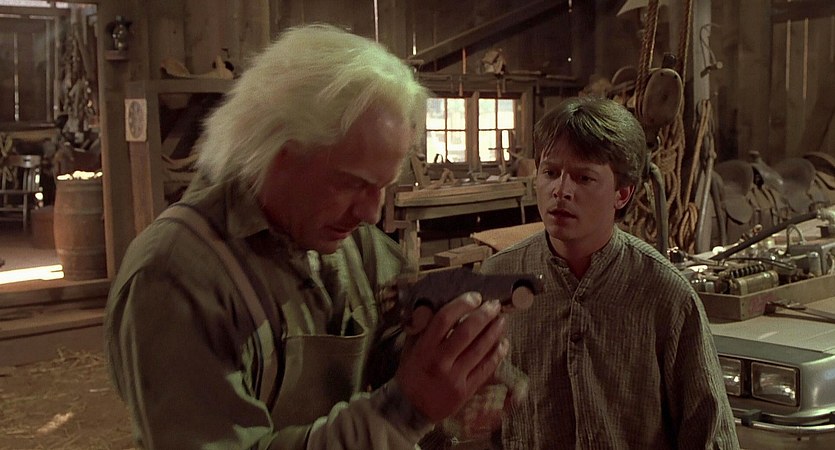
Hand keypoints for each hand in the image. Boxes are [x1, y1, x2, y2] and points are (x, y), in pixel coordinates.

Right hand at [395, 291, 508, 422]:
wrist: (410, 408)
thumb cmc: (411, 374)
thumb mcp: (410, 349)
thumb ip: (422, 329)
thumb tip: (435, 305)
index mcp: (424, 349)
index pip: (443, 320)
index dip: (461, 305)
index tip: (475, 297)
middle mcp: (439, 362)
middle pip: (466, 333)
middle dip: (483, 316)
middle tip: (494, 305)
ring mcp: (454, 378)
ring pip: (479, 350)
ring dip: (493, 333)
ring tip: (502, 320)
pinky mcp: (465, 391)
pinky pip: (485, 369)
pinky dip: (496, 355)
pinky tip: (503, 344)